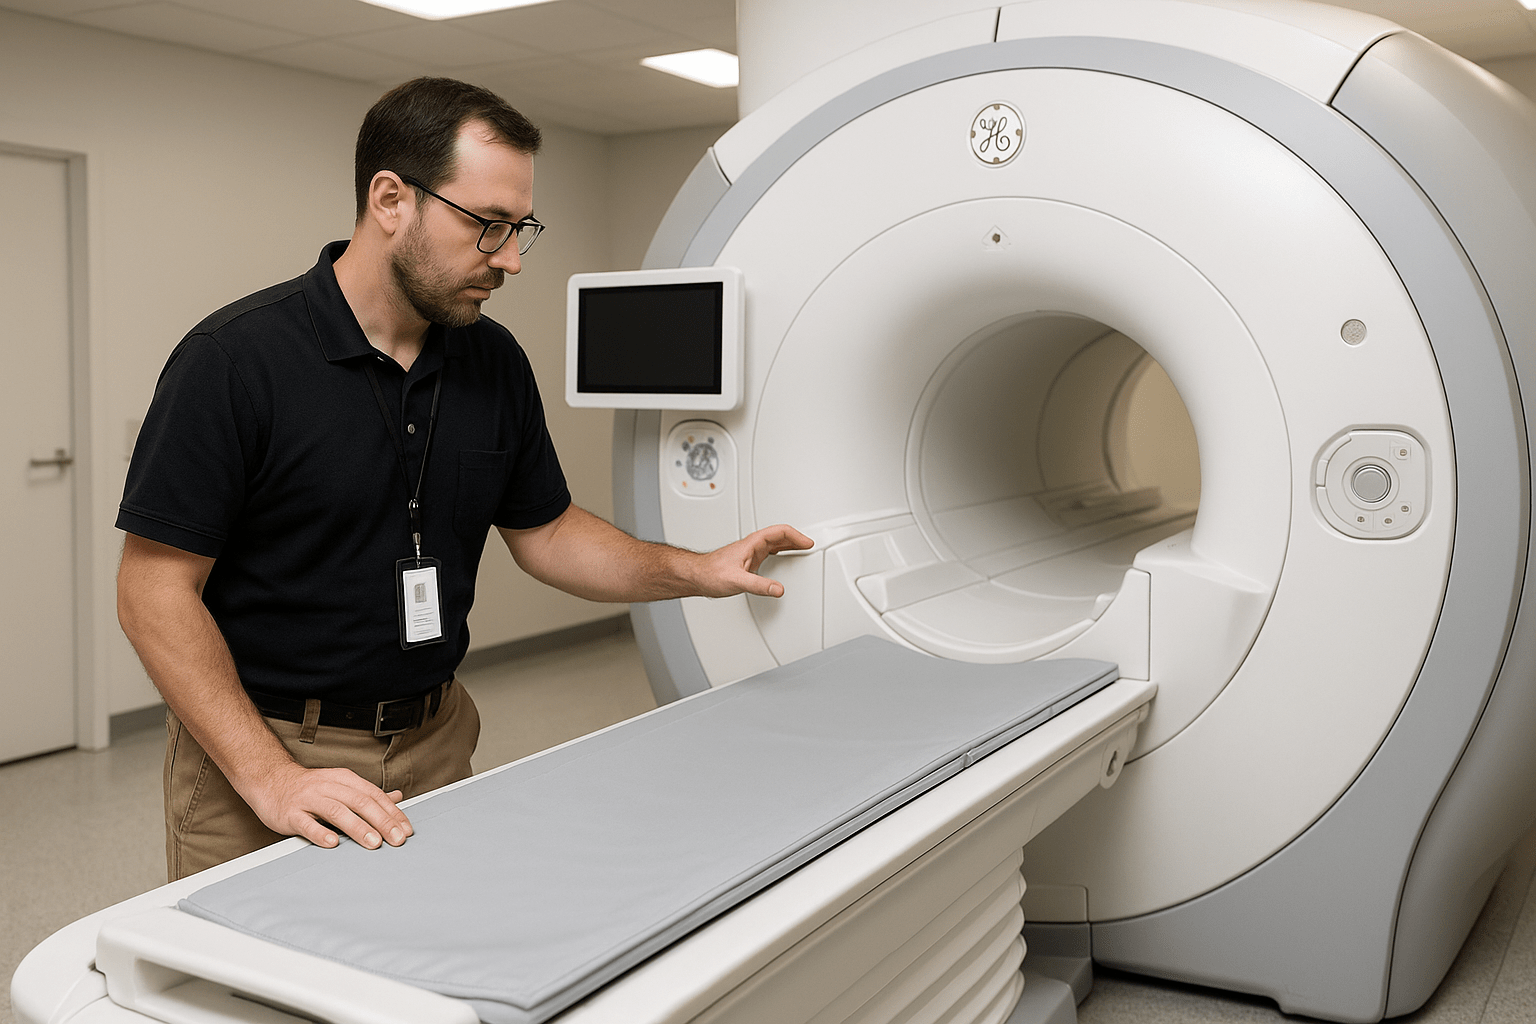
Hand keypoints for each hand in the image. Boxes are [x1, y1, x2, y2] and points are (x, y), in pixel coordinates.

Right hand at [240, 761, 414, 851]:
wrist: (271, 780)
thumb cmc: (310, 787)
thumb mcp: (342, 785)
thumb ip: (368, 794)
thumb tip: (396, 798)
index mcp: (344, 780)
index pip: (374, 795)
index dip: (392, 812)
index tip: (405, 829)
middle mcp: (328, 787)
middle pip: (360, 802)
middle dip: (381, 821)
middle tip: (396, 839)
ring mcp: (308, 799)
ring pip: (337, 811)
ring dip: (357, 827)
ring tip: (373, 842)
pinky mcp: (290, 813)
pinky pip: (306, 823)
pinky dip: (320, 833)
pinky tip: (332, 842)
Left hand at [695, 524, 813, 597]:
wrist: (696, 576)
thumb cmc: (710, 573)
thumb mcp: (737, 581)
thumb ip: (759, 585)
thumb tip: (778, 589)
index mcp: (752, 543)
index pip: (779, 532)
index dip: (796, 536)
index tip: (808, 543)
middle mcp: (752, 545)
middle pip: (780, 536)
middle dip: (797, 538)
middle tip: (810, 546)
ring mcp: (750, 552)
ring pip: (775, 543)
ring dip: (790, 544)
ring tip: (802, 549)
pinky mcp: (748, 561)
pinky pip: (769, 552)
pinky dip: (781, 552)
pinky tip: (783, 559)